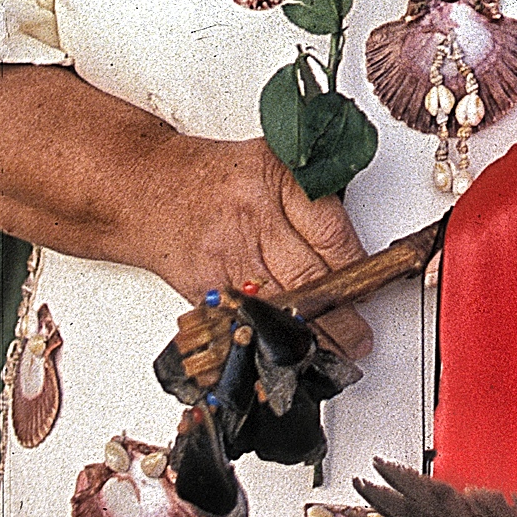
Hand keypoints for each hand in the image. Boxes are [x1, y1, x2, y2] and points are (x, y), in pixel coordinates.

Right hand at [140, 134, 372, 359]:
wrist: (146, 188)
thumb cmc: (213, 178)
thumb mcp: (271, 165)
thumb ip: (311, 199)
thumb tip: (352, 249)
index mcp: (276, 180)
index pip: (332, 235)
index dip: (357, 269)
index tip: (370, 287)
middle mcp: (252, 218)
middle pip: (312, 277)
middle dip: (342, 315)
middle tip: (360, 334)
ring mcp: (226, 256)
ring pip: (283, 307)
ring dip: (313, 336)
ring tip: (336, 350)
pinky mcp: (206, 289)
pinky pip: (247, 320)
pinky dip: (270, 340)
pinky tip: (287, 351)